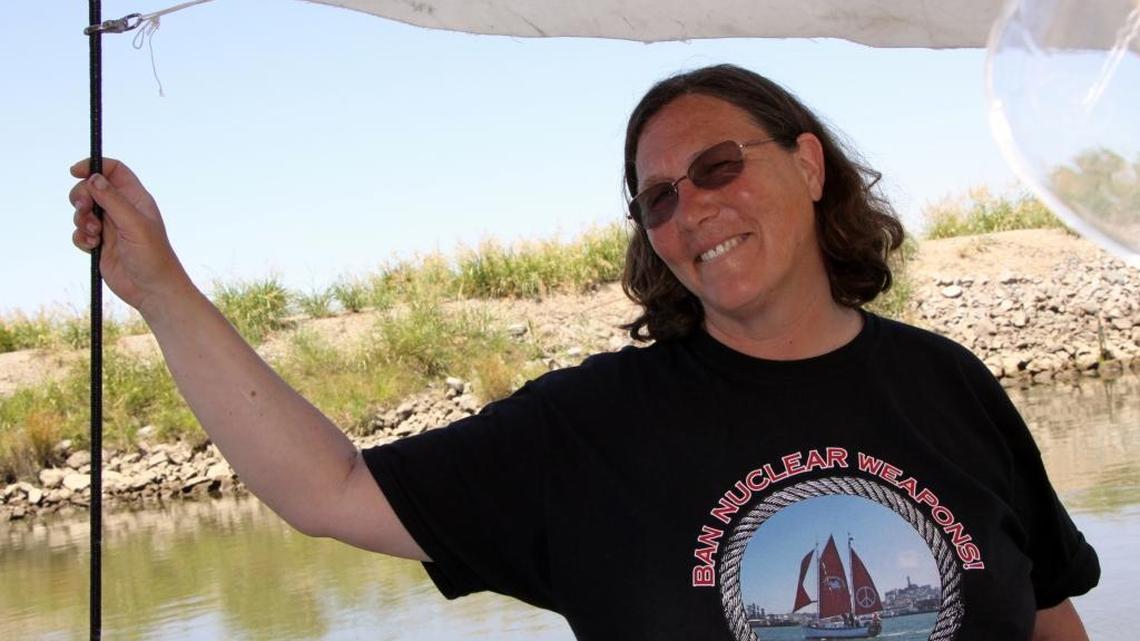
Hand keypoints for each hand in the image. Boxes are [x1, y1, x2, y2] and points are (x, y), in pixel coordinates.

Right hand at [70, 158, 194, 317]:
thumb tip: (93, 178)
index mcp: (136, 200)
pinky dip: (81, 237)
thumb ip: (113, 200)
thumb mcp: (134, 224)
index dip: (94, 166)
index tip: (75, 171)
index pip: (114, 171)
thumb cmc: (152, 257)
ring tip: (95, 234)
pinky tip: (93, 246)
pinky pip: (81, 232)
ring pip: (83, 211)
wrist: (152, 290)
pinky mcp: (101, 244)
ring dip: (81, 220)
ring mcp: (111, 227)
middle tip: (84, 209)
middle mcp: (123, 210)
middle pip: (91, 188)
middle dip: (81, 196)